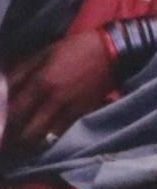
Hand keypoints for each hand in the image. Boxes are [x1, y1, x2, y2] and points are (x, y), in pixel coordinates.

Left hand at [6, 33, 114, 149]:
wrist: (113, 51)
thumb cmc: (77, 48)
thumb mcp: (45, 53)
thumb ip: (23, 71)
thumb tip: (3, 87)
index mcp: (41, 82)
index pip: (14, 111)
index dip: (3, 120)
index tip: (1, 122)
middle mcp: (53, 100)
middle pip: (27, 131)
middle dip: (15, 137)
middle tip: (9, 135)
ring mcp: (70, 109)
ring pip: (45, 137)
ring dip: (32, 141)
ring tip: (24, 139)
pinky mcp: (83, 113)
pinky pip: (62, 134)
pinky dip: (50, 138)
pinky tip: (44, 136)